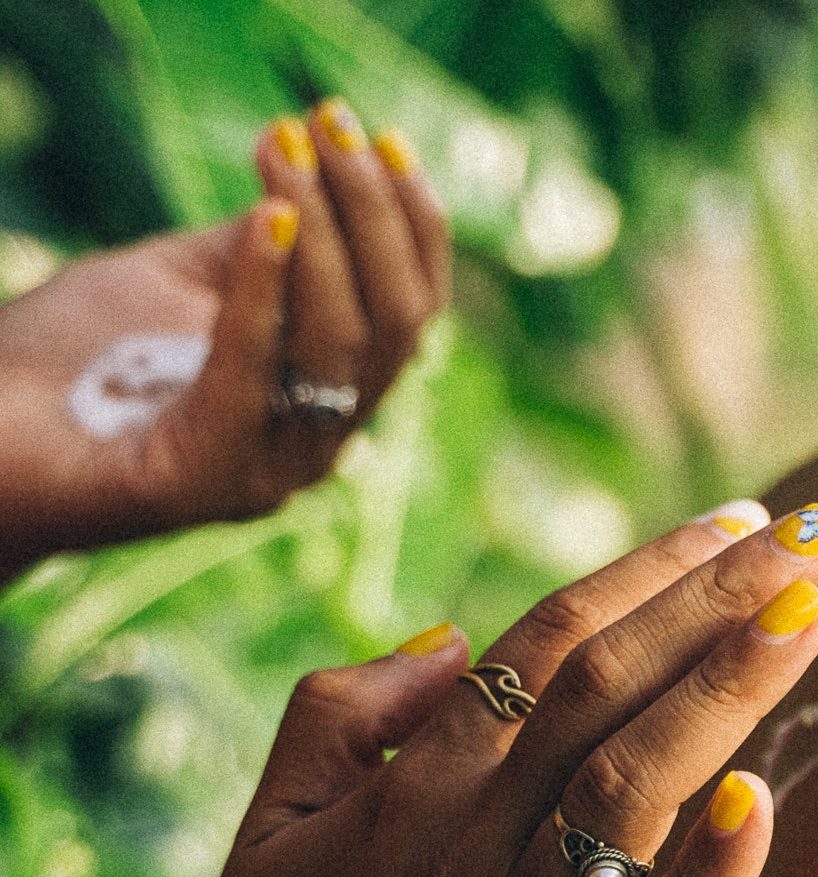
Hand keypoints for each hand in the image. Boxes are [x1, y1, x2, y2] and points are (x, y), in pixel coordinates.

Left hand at [0, 101, 449, 574]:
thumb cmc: (70, 364)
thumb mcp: (179, 284)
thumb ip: (250, 254)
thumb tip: (313, 184)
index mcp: (325, 399)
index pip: (408, 312)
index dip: (413, 225)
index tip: (383, 136)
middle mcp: (318, 442)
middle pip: (396, 325)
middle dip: (375, 215)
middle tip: (336, 121)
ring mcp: (271, 468)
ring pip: (343, 345)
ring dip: (327, 233)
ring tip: (288, 145)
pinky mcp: (210, 479)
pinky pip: (256, 372)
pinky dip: (268, 289)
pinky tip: (270, 215)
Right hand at [133, 499, 817, 876]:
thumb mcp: (269, 835)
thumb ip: (344, 715)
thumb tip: (450, 634)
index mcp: (414, 789)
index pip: (547, 641)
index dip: (650, 571)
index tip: (740, 520)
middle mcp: (469, 842)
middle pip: (608, 685)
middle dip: (720, 597)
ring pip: (632, 784)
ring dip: (727, 691)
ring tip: (812, 613)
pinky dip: (705, 874)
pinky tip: (759, 804)